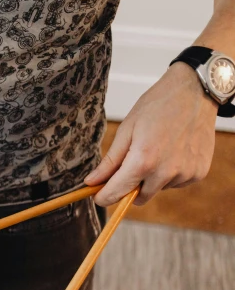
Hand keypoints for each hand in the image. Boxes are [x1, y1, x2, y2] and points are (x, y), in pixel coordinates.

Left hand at [85, 62, 217, 205]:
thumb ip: (110, 161)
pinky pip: (176, 183)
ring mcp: (185, 174)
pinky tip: (173, 152)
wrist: (195, 92)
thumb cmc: (158, 106)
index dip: (104, 197)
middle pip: (137, 197)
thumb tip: (92, 182)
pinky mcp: (199, 173)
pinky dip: (170, 174)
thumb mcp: (126, 130)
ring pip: (157, 189)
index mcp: (144, 161)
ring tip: (157, 150)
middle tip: (129, 165)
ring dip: (151, 179)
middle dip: (129, 187)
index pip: (117, 192)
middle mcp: (166, 172)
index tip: (98, 197)